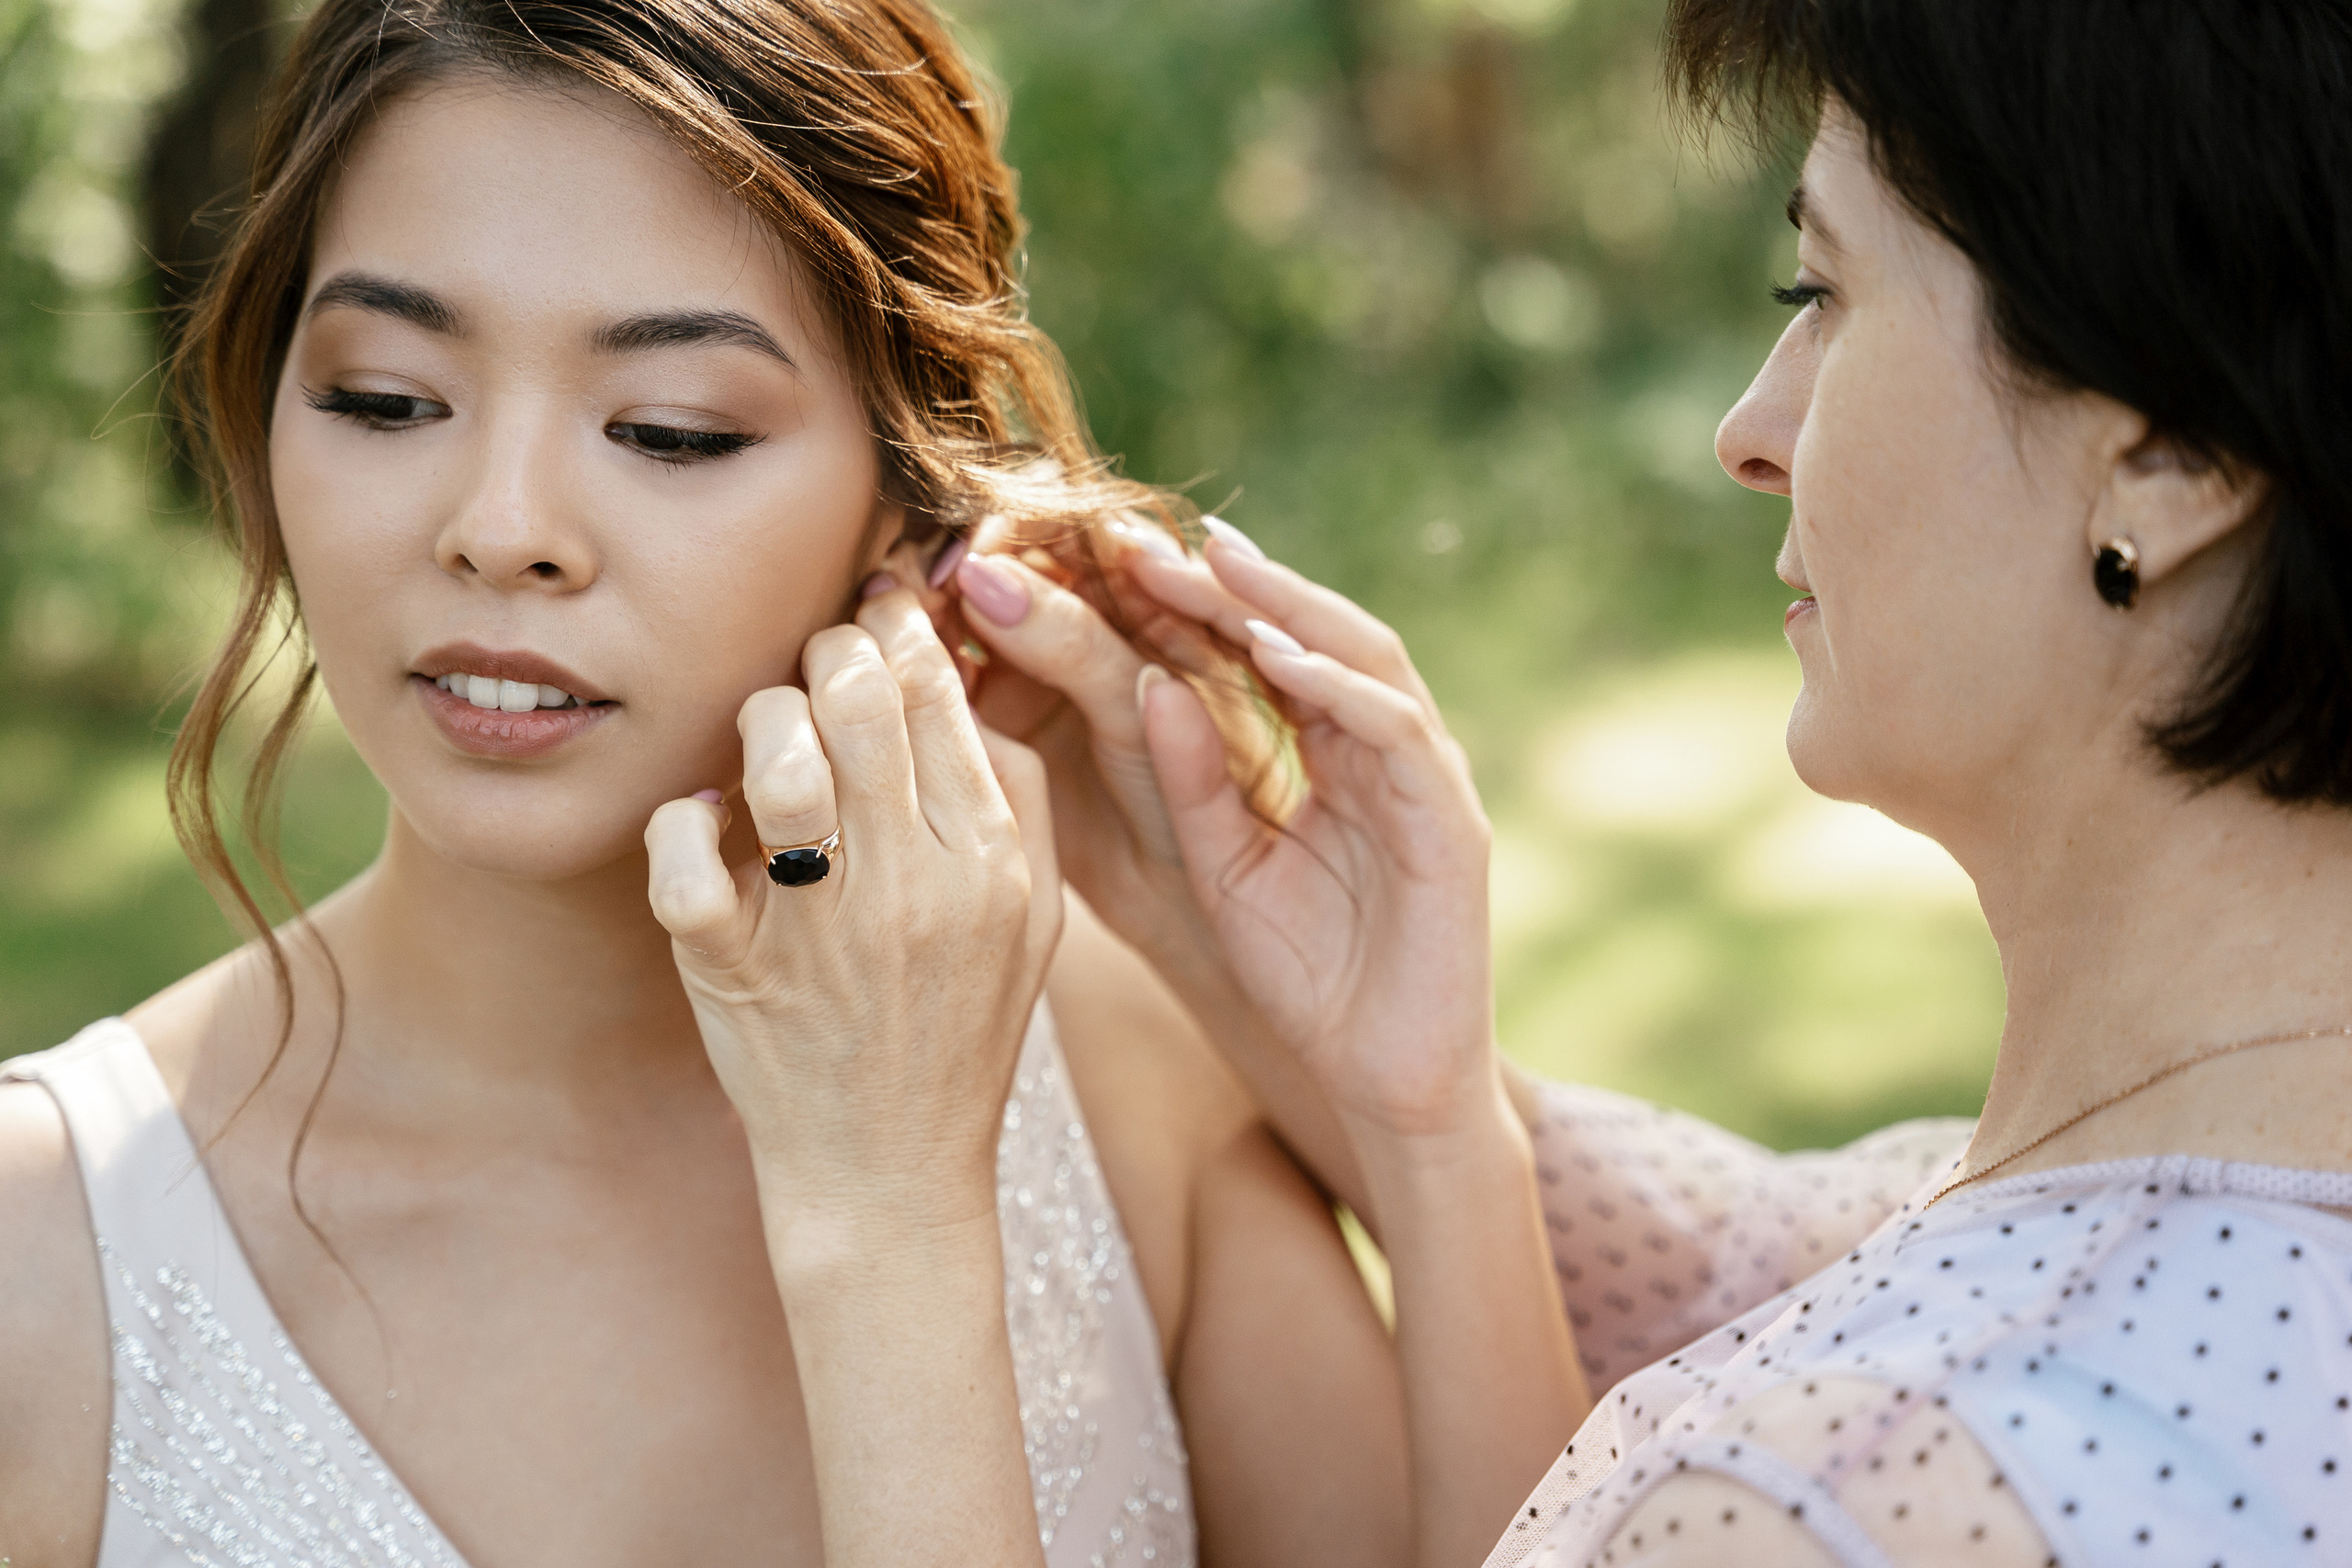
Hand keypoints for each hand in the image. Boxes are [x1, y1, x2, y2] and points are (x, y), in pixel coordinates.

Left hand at [642, 585, 1060, 1254]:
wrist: (891, 1176)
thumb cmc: (957, 1032)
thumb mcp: (1033, 920)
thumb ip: (1017, 800)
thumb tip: (958, 684)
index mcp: (987, 862)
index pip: (936, 693)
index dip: (895, 627)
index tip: (873, 609)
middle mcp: (912, 887)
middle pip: (857, 698)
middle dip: (827, 651)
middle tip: (816, 659)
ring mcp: (819, 931)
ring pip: (776, 757)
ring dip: (760, 721)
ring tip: (765, 741)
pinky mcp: (733, 970)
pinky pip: (685, 858)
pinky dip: (681, 824)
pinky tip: (704, 828)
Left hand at [955, 521, 1500, 1154]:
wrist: (1383, 1086)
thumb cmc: (1307, 982)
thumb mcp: (1222, 868)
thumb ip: (1190, 780)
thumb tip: (1146, 684)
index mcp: (1328, 756)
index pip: (1260, 658)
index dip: (1191, 609)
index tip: (1107, 566)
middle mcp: (1381, 751)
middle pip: (1311, 635)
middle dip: (1232, 586)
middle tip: (1144, 540)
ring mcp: (1423, 778)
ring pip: (1363, 659)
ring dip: (1288, 607)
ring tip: (1211, 568)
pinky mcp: (1452, 820)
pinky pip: (1396, 731)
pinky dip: (1338, 687)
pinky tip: (1276, 655)